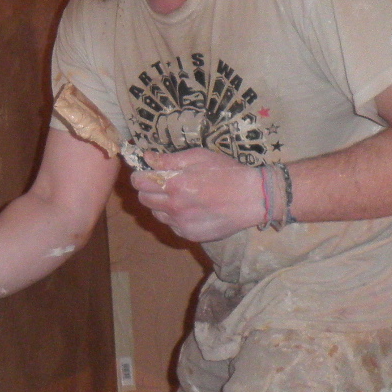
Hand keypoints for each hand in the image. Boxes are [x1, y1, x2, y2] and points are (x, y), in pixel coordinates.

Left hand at [129, 148, 263, 242]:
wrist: (253, 198)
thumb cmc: (227, 172)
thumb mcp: (198, 156)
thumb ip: (169, 159)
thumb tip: (147, 157)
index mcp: (174, 185)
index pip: (139, 182)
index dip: (140, 175)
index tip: (148, 171)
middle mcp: (174, 207)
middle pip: (143, 199)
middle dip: (148, 189)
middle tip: (163, 183)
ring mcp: (182, 224)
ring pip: (156, 214)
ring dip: (161, 204)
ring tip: (180, 196)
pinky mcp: (190, 235)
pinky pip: (171, 226)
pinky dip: (174, 217)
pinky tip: (190, 209)